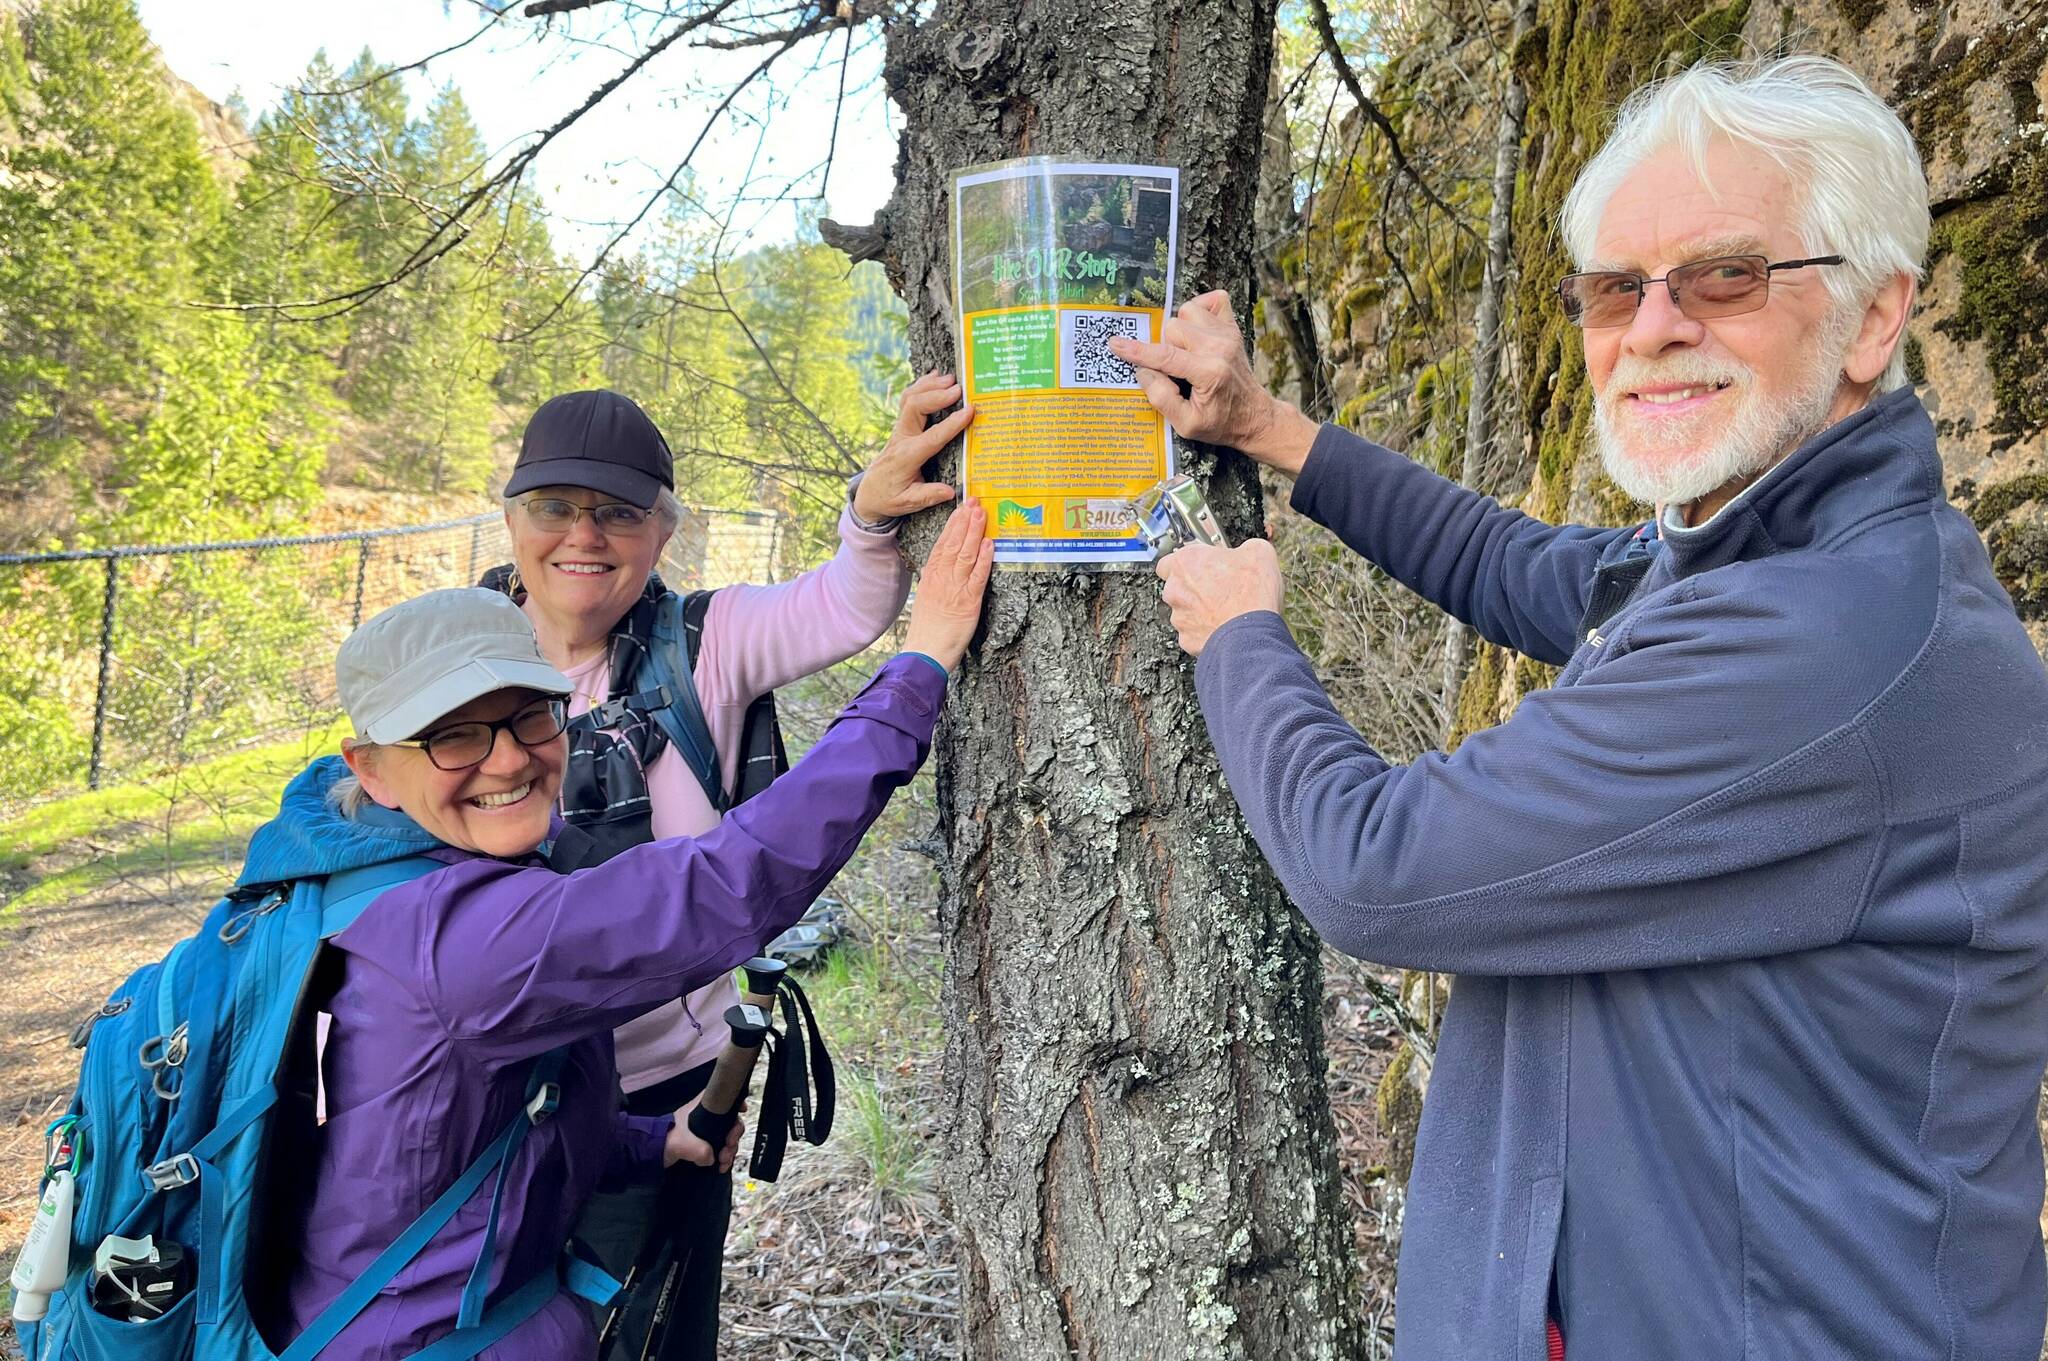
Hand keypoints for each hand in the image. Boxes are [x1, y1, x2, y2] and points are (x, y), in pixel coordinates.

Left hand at [665, 1095, 742, 1172]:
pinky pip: (721, 1149)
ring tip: (723, 1162)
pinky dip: (724, 1157)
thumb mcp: (684, 1144)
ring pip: (727, 1137)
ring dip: (730, 1150)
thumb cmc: (665, 1141)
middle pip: (730, 1122)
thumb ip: (702, 1150)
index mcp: (701, 1108)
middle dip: (733, 1136)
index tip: (742, 1110)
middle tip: (728, 1149)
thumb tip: (713, 1158)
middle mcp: (706, 1118)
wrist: (650, 1154)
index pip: (722, 1098)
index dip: (735, 1102)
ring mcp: (706, 1132)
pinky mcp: (704, 1145)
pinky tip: (722, 1166)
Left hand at [854, 373, 972, 521]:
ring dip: (929, 385)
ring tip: (950, 378)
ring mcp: (899, 429)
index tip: (969, 411)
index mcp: (907, 457)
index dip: (952, 423)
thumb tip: (950, 492)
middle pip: (915, 407)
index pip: (932, 437)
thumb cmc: (890, 497)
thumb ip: (928, 495)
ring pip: (910, 398)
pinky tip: (935, 377)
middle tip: (959, 389)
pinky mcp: (900, 425)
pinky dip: (922, 385)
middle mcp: (901, 438)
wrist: (869, 491)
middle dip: (937, 395)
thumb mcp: (908, 502)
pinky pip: (909, 399)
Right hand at [902, 500, 994, 670]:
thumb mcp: (927, 599)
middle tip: (974, 501)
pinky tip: (989, 544)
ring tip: (981, 514)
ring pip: (965, 555)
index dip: (952, 525)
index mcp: (931, 577)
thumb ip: (937, 581)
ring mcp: (955, 589)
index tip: (960, 509)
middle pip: (953, 544)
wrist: (925, 652)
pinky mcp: (968, 603)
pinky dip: (984, 559)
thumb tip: (943, 566)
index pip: (942, 544)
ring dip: (974, 533)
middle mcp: (942, 579)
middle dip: (964, 521)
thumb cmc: (927, 630)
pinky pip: (977, 577)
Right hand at [1105, 291, 1317, 474]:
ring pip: (1188, 312)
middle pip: (1173, 327)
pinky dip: (1200, 310)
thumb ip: (1162, 398)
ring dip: (1179, 329)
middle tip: (1171, 368)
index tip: (1115, 344)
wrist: (1254, 417)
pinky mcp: (1233, 329)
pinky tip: (1196, 330)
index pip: (1165, 356)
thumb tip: (1143, 371)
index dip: (1136, 350)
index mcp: (1209, 373)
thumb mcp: (1186, 425)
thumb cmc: (1220, 424)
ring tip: (1182, 351)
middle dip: (1163, 345)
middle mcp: (1220, 348)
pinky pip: (1214, 301)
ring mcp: (1228, 335)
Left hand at [1155, 538, 1284, 655]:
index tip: (1203, 565)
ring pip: (1185, 611)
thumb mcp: (1258, 553)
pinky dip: (1205, 630)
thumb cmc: (1251, 595)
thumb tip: (1248, 551)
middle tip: (1220, 587)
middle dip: (1195, 587)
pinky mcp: (1187, 640)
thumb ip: (1244, 548)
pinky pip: (1193, 633)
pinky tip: (1224, 626)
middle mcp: (1176, 589)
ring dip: (1200, 610)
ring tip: (1226, 609)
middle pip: (1177, 586)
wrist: (1252, 634)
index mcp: (1186, 562)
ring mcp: (1179, 617)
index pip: (1169, 561)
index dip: (1188, 563)